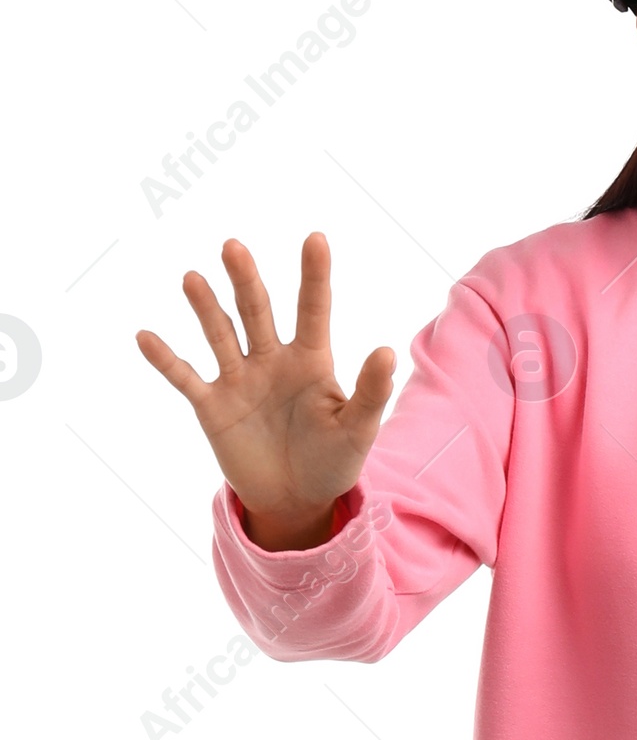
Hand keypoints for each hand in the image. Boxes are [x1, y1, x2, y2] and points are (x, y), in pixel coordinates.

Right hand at [136, 232, 394, 546]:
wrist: (296, 501)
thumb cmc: (333, 461)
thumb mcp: (357, 430)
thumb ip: (370, 392)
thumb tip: (388, 351)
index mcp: (310, 359)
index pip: (312, 310)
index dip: (314, 275)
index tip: (316, 238)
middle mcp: (271, 359)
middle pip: (257, 311)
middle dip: (246, 280)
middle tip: (234, 247)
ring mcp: (239, 379)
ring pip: (220, 334)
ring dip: (206, 308)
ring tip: (193, 279)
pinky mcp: (213, 406)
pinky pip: (185, 378)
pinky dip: (165, 359)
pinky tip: (145, 336)